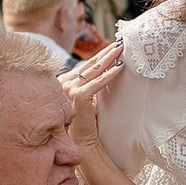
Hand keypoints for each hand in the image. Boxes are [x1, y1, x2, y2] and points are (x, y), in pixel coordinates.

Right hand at [63, 44, 123, 159]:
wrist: (81, 142)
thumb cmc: (86, 121)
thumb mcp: (87, 98)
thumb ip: (90, 84)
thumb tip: (108, 68)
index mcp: (63, 82)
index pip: (85, 65)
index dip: (100, 55)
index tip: (113, 46)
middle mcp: (63, 83)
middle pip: (90, 64)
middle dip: (107, 52)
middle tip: (121, 42)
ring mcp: (69, 89)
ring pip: (94, 70)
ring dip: (110, 58)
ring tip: (122, 49)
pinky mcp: (78, 97)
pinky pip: (97, 83)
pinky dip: (110, 74)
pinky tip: (120, 67)